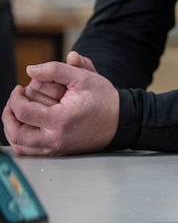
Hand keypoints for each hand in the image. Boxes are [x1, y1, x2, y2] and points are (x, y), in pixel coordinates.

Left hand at [2, 51, 118, 155]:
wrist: (121, 121)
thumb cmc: (104, 99)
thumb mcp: (83, 77)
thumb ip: (55, 69)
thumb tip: (31, 69)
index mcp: (61, 119)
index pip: (23, 112)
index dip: (15, 98)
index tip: (19, 89)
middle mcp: (55, 138)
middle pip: (16, 133)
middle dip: (9, 114)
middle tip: (15, 100)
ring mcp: (56, 148)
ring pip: (20, 145)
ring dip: (12, 129)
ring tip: (16, 114)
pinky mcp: (58, 152)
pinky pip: (30, 152)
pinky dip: (22, 140)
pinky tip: (25, 126)